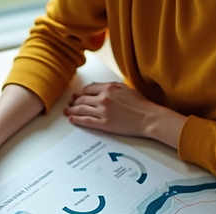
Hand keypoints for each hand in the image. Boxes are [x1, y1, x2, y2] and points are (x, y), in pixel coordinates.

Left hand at [64, 82, 186, 147]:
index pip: (88, 89)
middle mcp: (104, 98)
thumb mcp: (126, 88)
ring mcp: (103, 112)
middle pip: (82, 99)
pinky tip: (72, 119)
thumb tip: (99, 88)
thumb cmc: (141, 104)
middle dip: (74, 102)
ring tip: (67, 111)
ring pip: (81, 109)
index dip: (80, 93)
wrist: (148, 118)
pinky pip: (86, 121)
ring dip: (72, 110)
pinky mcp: (104, 124)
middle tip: (70, 104)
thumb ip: (111, 87)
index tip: (77, 96)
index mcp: (109, 88)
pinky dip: (77, 119)